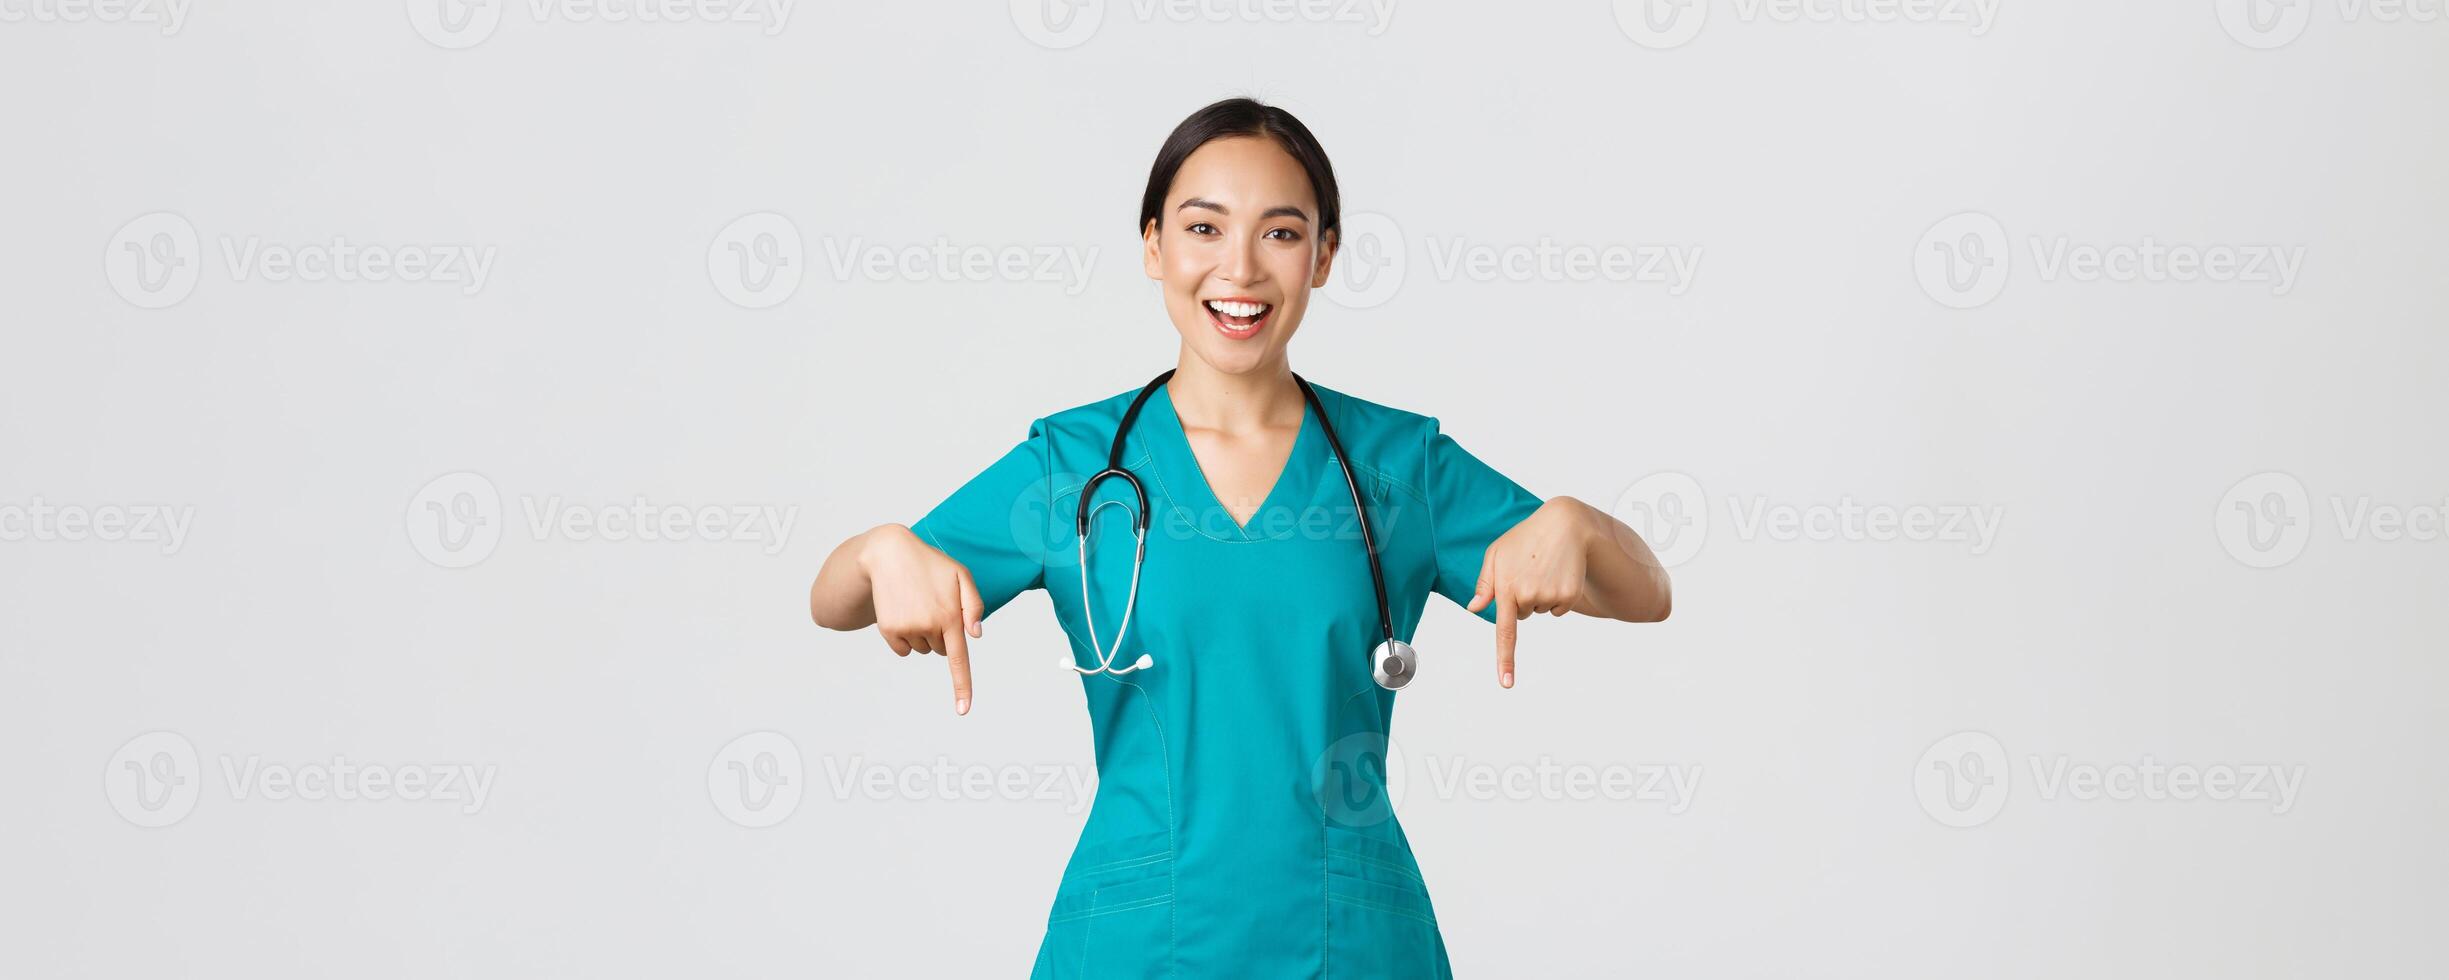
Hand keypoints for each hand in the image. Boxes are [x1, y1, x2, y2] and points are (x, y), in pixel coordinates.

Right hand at [859, 525, 985, 714]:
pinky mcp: (888, 629)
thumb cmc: (931, 565)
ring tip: (916, 604)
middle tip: (932, 605)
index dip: (962, 687)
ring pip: (922, 650)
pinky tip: (903, 612)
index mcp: (951, 615)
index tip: (963, 710)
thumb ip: (973, 605)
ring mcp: (906, 628)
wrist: (889, 553)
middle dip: (940, 634)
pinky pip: (902, 649)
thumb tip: (975, 636)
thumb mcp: (960, 575)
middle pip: (941, 650)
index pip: (958, 660)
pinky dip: (905, 638)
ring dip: (922, 634)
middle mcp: (928, 626)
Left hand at [1465, 499, 1593, 688]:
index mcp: (1506, 588)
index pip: (1505, 632)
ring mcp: (1550, 596)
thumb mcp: (1496, 555)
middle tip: (1529, 570)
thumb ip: (1485, 584)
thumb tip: (1475, 608)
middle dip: (1523, 598)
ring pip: (1540, 611)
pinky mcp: (1569, 595)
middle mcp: (1529, 596)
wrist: (1564, 525)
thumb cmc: (1524, 539)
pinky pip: (1558, 609)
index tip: (1507, 683)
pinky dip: (1557, 596)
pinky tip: (1558, 573)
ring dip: (1540, 594)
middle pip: (1522, 615)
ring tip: (1543, 567)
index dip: (1505, 659)